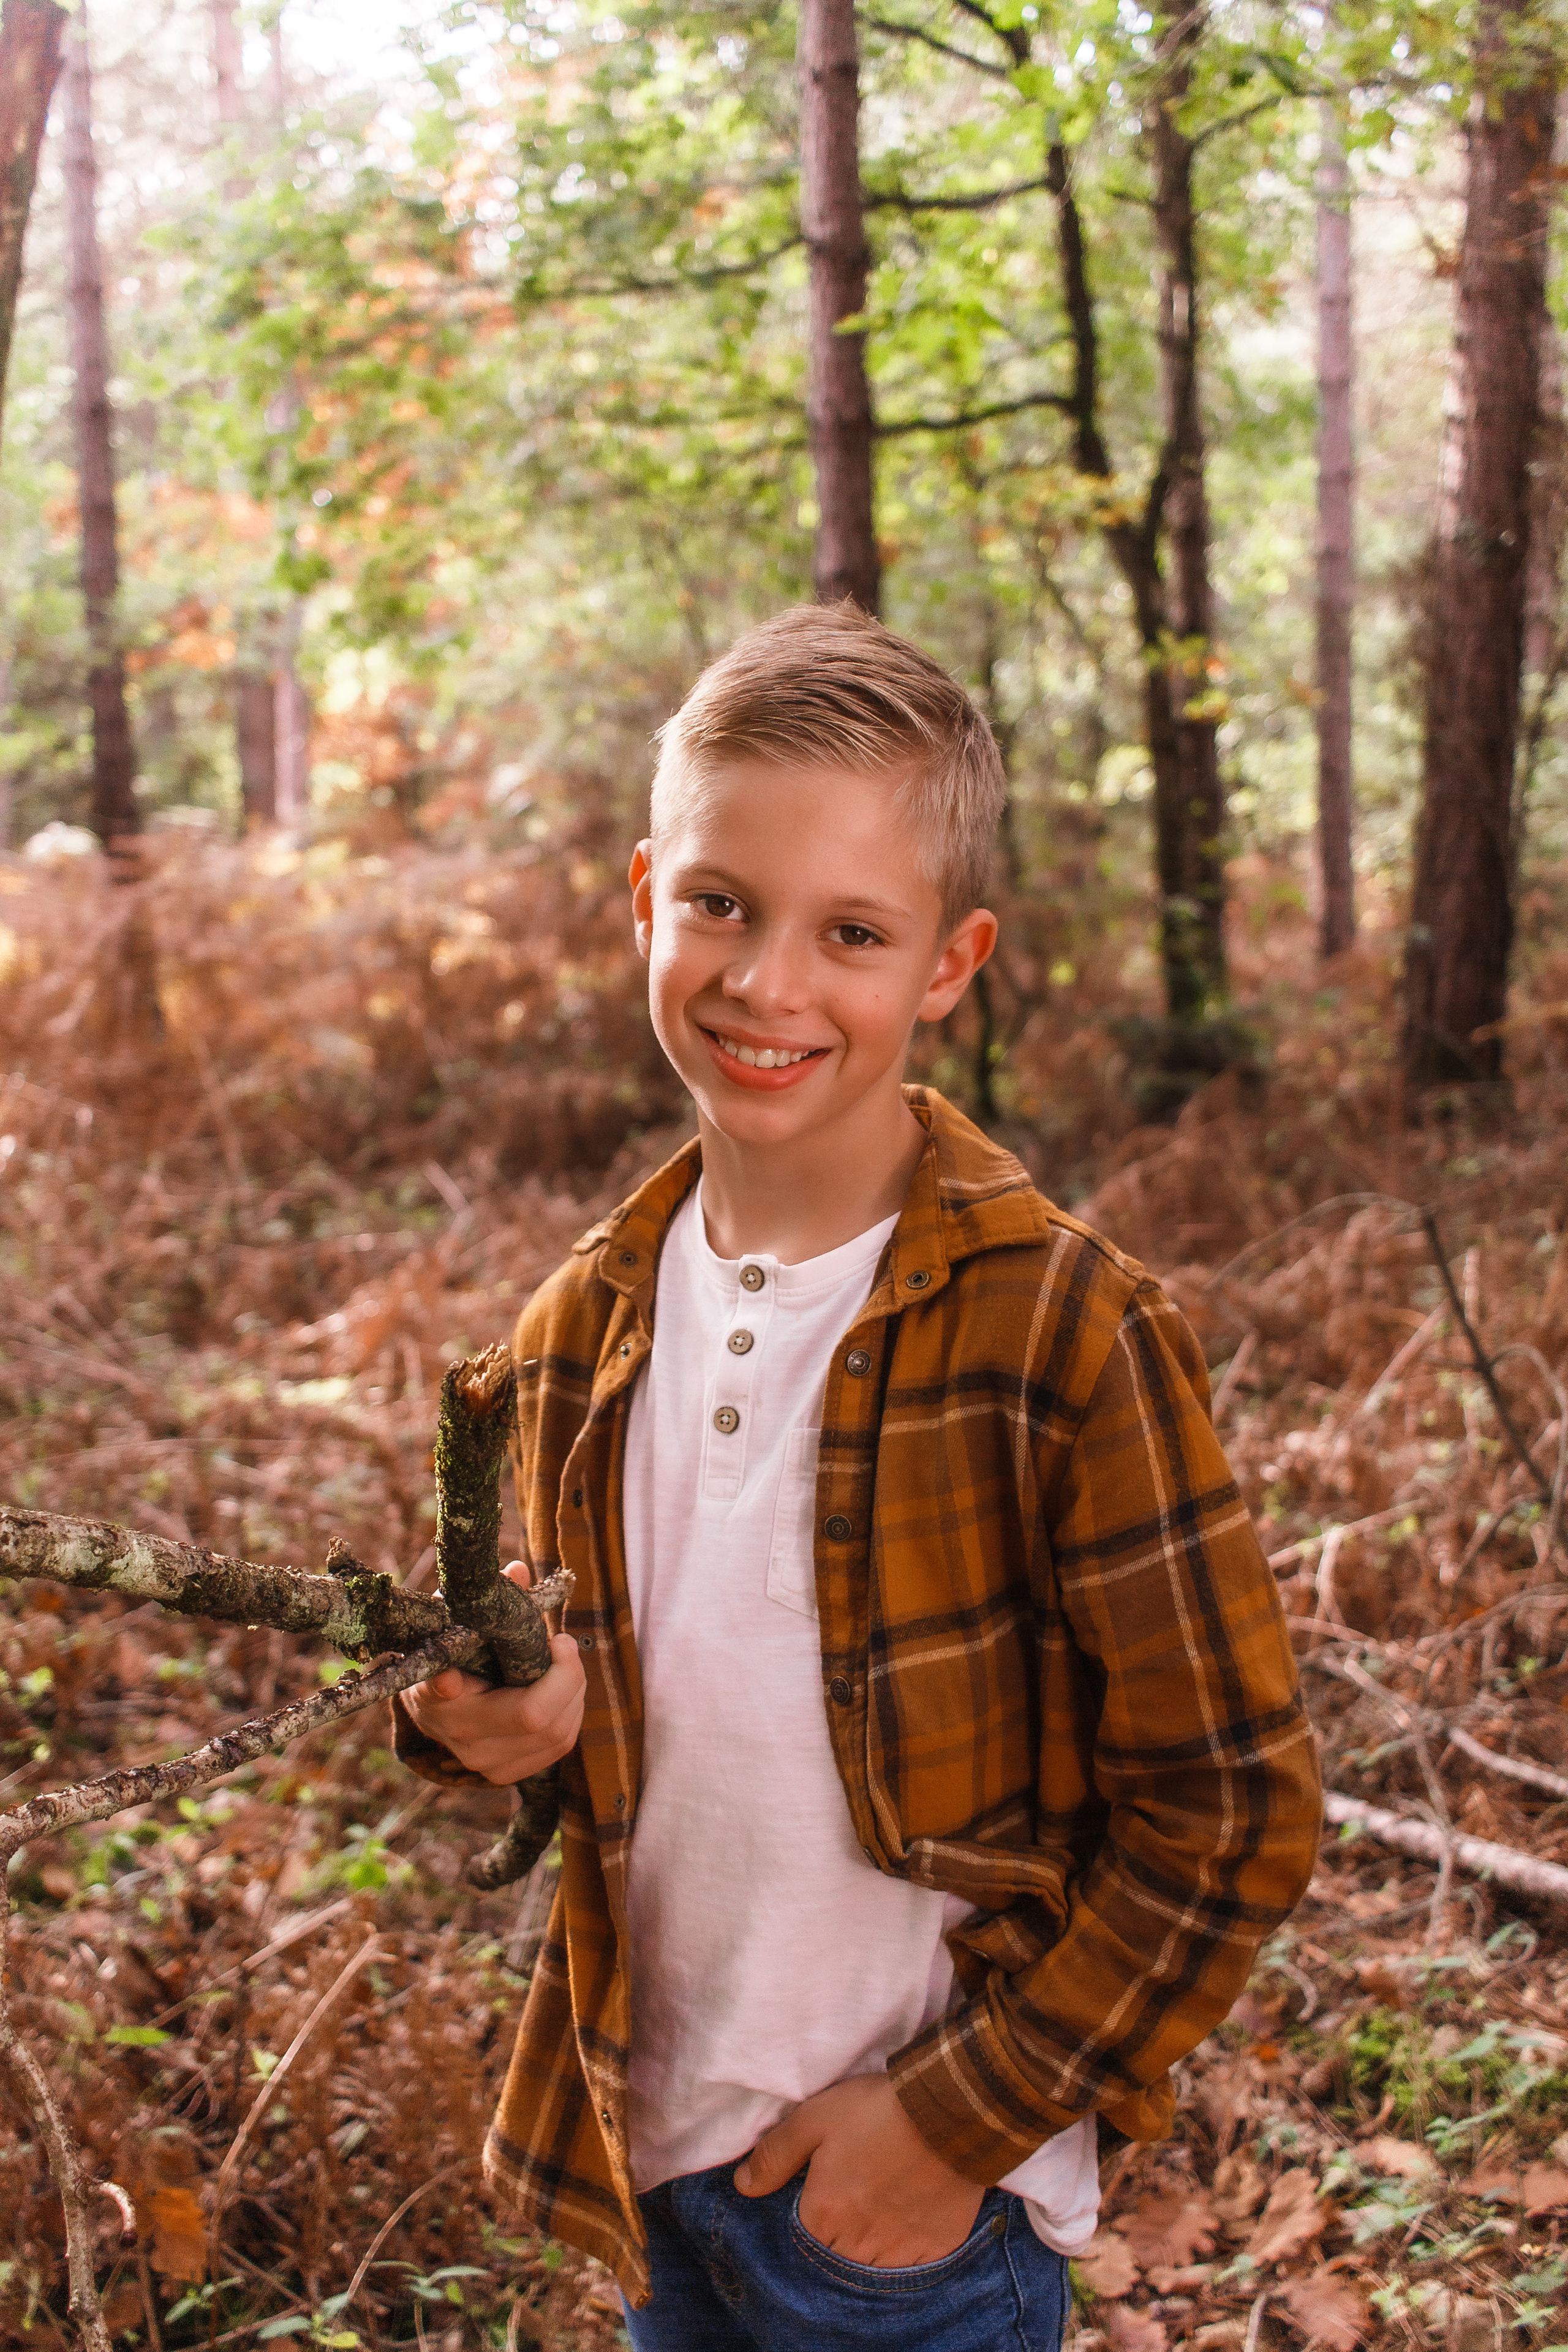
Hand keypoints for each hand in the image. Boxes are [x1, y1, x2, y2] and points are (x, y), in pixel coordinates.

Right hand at [401, 1561, 585, 1783]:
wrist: (422, 1705)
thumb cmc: (443, 1653)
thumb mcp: (452, 1625)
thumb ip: (482, 1603)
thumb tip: (517, 1572)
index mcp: (457, 1711)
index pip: (530, 1712)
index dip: (560, 1677)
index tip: (557, 1639)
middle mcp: (473, 1748)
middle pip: (552, 1724)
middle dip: (571, 1677)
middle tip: (564, 1643)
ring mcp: (490, 1768)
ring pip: (561, 1737)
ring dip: (573, 1695)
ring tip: (561, 1662)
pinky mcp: (506, 1775)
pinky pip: (558, 1747)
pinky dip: (567, 1713)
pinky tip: (557, 1689)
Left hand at [733, 2075, 982, 2267]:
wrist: (949, 2109)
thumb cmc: (877, 2110)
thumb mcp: (813, 2118)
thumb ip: (775, 2155)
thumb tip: (742, 2185)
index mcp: (824, 2216)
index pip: (803, 2235)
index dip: (812, 2209)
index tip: (825, 2186)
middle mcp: (859, 2244)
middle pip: (838, 2253)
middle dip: (840, 2227)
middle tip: (856, 2188)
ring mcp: (900, 2250)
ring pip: (873, 2263)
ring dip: (871, 2240)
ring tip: (882, 2198)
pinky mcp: (936, 2246)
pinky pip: (912, 2262)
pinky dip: (907, 2244)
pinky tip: (909, 2211)